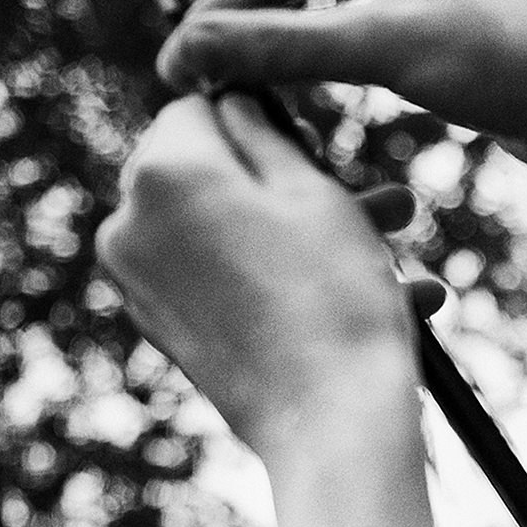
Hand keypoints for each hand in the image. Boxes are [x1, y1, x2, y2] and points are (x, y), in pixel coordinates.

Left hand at [98, 91, 418, 458]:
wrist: (330, 425)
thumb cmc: (333, 298)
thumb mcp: (312, 189)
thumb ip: (263, 130)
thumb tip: (231, 102)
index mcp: (162, 170)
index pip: (201, 106)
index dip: (267, 122)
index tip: (322, 151)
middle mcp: (129, 222)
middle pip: (213, 175)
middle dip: (297, 186)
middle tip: (383, 205)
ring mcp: (140, 283)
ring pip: (229, 233)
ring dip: (309, 240)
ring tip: (397, 264)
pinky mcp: (164, 330)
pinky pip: (226, 283)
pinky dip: (284, 282)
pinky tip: (369, 301)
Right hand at [158, 0, 526, 178]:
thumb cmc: (508, 58)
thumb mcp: (381, 49)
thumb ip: (280, 48)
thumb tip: (185, 54)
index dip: (229, 5)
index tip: (185, 60)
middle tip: (198, 29)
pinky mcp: (462, 40)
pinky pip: (381, 28)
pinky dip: (342, 32)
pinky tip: (326, 38)